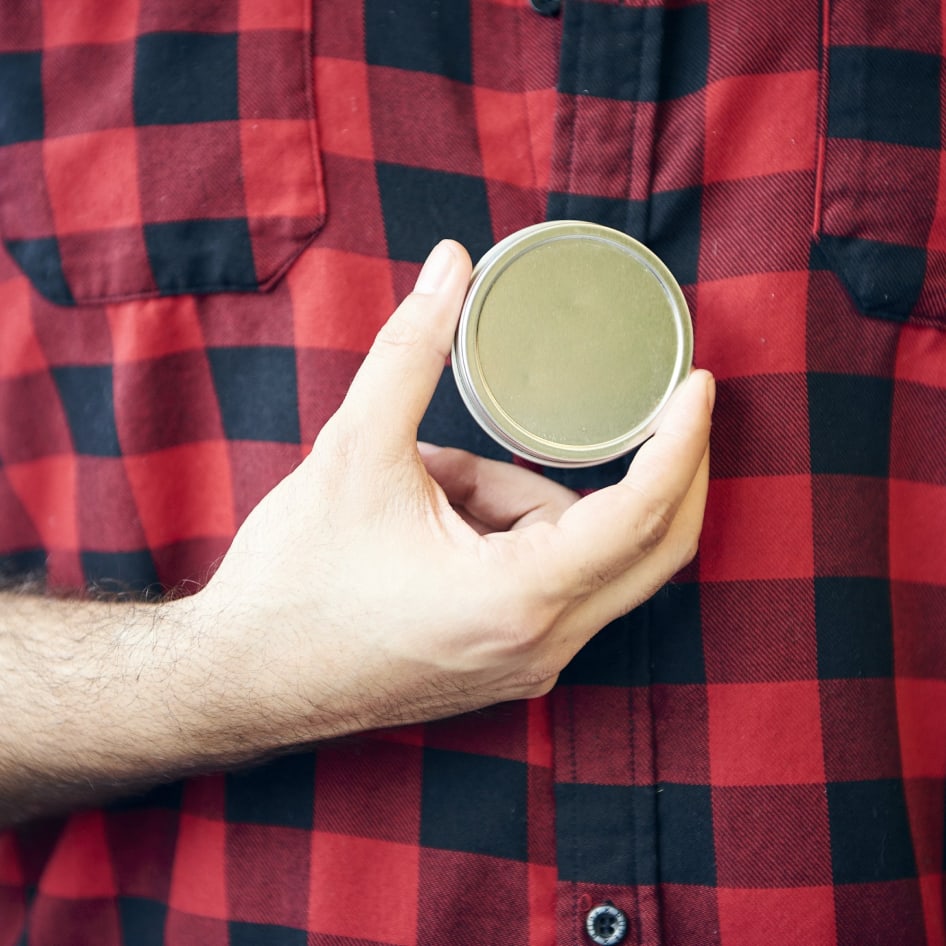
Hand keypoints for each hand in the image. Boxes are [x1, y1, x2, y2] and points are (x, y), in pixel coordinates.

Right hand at [184, 240, 713, 751]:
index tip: (698, 383)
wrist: (246, 678)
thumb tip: (449, 266)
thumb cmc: (296, 581)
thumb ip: (411, 350)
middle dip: (660, 470)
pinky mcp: (509, 665)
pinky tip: (441, 520)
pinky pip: (552, 581)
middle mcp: (541, 645)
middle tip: (658, 401)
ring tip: (435, 486)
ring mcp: (529, 665)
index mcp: (517, 599)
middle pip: (650, 549)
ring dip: (530, 499)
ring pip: (584, 556)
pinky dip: (517, 534)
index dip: (682, 442)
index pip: (642, 516)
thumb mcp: (353, 451)